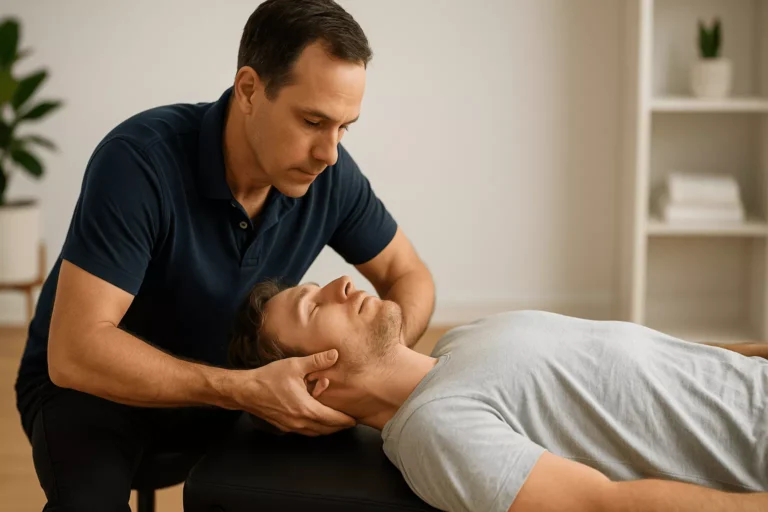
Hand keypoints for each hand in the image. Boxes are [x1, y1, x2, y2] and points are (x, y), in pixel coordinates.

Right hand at [233, 349, 354, 435]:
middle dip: (338, 426)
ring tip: (335, 423)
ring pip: (315, 432)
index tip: (355, 420)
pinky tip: (315, 421)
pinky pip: (304, 431)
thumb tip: (335, 354)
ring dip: (327, 429)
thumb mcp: (295, 365)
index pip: (332, 419)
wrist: (245, 391)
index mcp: (306, 408)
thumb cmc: (269, 378)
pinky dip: (314, 428)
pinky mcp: (283, 427)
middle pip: (325, 429)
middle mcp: (300, 421)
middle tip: (349, 422)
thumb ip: (317, 361)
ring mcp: (291, 426)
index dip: (345, 420)